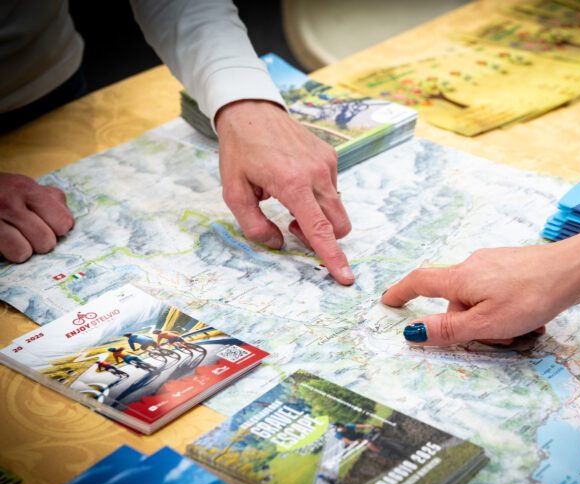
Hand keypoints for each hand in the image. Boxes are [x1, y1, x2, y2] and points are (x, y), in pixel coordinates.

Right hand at [0, 172, 73, 262]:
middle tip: (27, 235)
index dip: (57, 229)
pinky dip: (2, 254)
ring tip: (11, 241)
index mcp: (27, 189)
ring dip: (19, 252)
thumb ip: (49, 199)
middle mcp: (9, 203)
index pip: (63, 223)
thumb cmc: (0, 192)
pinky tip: (0, 245)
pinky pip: (3, 256)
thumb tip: (68, 222)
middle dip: (39, 243)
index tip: (47, 226)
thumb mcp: (23, 187)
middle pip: (45, 242)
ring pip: (23, 253)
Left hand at [215, 100, 353, 284]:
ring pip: (337, 209)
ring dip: (319, 217)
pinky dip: (318, 196)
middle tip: (292, 226)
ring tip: (290, 201)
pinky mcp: (330, 156)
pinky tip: (296, 181)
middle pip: (338, 224)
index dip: (333, 256)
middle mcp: (316, 173)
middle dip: (321, 236)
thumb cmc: (240, 151)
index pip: (320, 229)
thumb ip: (254, 225)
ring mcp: (327, 163)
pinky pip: (332, 189)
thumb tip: (278, 243)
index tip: (346, 276)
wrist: (252, 112)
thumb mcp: (233, 192)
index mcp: (292, 184)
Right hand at [381, 220, 579, 345]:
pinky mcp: (512, 264)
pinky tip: (531, 317)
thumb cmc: (529, 297)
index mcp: (460, 279)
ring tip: (524, 331)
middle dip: (472, 324)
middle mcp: (472, 265)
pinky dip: (507, 309)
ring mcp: (493, 262)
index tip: (387, 301)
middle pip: (457, 300)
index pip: (420, 282)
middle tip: (501, 340)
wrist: (573, 269)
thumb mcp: (486, 323)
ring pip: (480, 298)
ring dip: (494, 320)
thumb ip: (449, 330)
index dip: (401, 292)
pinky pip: (498, 291)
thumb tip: (412, 332)